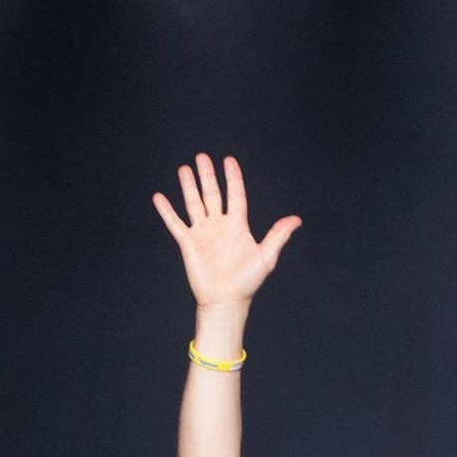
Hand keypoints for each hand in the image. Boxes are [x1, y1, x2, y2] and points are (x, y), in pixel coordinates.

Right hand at [152, 154, 301, 311]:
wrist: (226, 301)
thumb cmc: (247, 282)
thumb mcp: (266, 256)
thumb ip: (278, 235)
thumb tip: (297, 220)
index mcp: (237, 226)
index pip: (235, 195)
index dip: (232, 178)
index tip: (229, 160)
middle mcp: (219, 226)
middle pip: (212, 194)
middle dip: (207, 176)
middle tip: (201, 156)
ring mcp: (202, 233)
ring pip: (193, 204)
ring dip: (189, 186)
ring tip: (184, 168)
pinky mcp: (188, 243)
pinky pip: (175, 223)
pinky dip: (166, 211)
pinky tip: (159, 197)